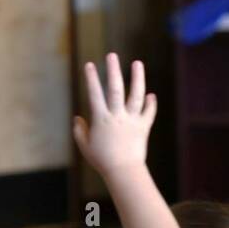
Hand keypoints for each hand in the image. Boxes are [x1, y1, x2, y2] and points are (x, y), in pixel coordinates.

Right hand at [73, 53, 157, 176]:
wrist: (124, 172)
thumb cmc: (102, 160)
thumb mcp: (85, 146)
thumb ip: (80, 131)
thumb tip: (78, 118)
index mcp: (101, 119)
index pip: (94, 94)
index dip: (91, 79)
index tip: (89, 65)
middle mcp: (117, 116)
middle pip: (116, 89)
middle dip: (113, 71)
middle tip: (112, 55)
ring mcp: (132, 120)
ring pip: (136, 95)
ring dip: (138, 78)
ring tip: (137, 63)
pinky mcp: (144, 127)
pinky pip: (148, 112)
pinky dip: (150, 103)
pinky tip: (150, 95)